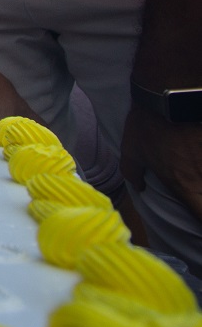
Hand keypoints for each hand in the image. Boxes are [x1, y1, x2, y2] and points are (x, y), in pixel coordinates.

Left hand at [122, 107, 201, 225]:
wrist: (172, 90)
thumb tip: (139, 187)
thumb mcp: (132, 149)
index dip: (201, 230)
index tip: (197, 235)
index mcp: (185, 184)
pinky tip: (201, 156)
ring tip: (195, 177)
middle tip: (196, 203)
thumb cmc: (149, 122)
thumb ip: (134, 173)